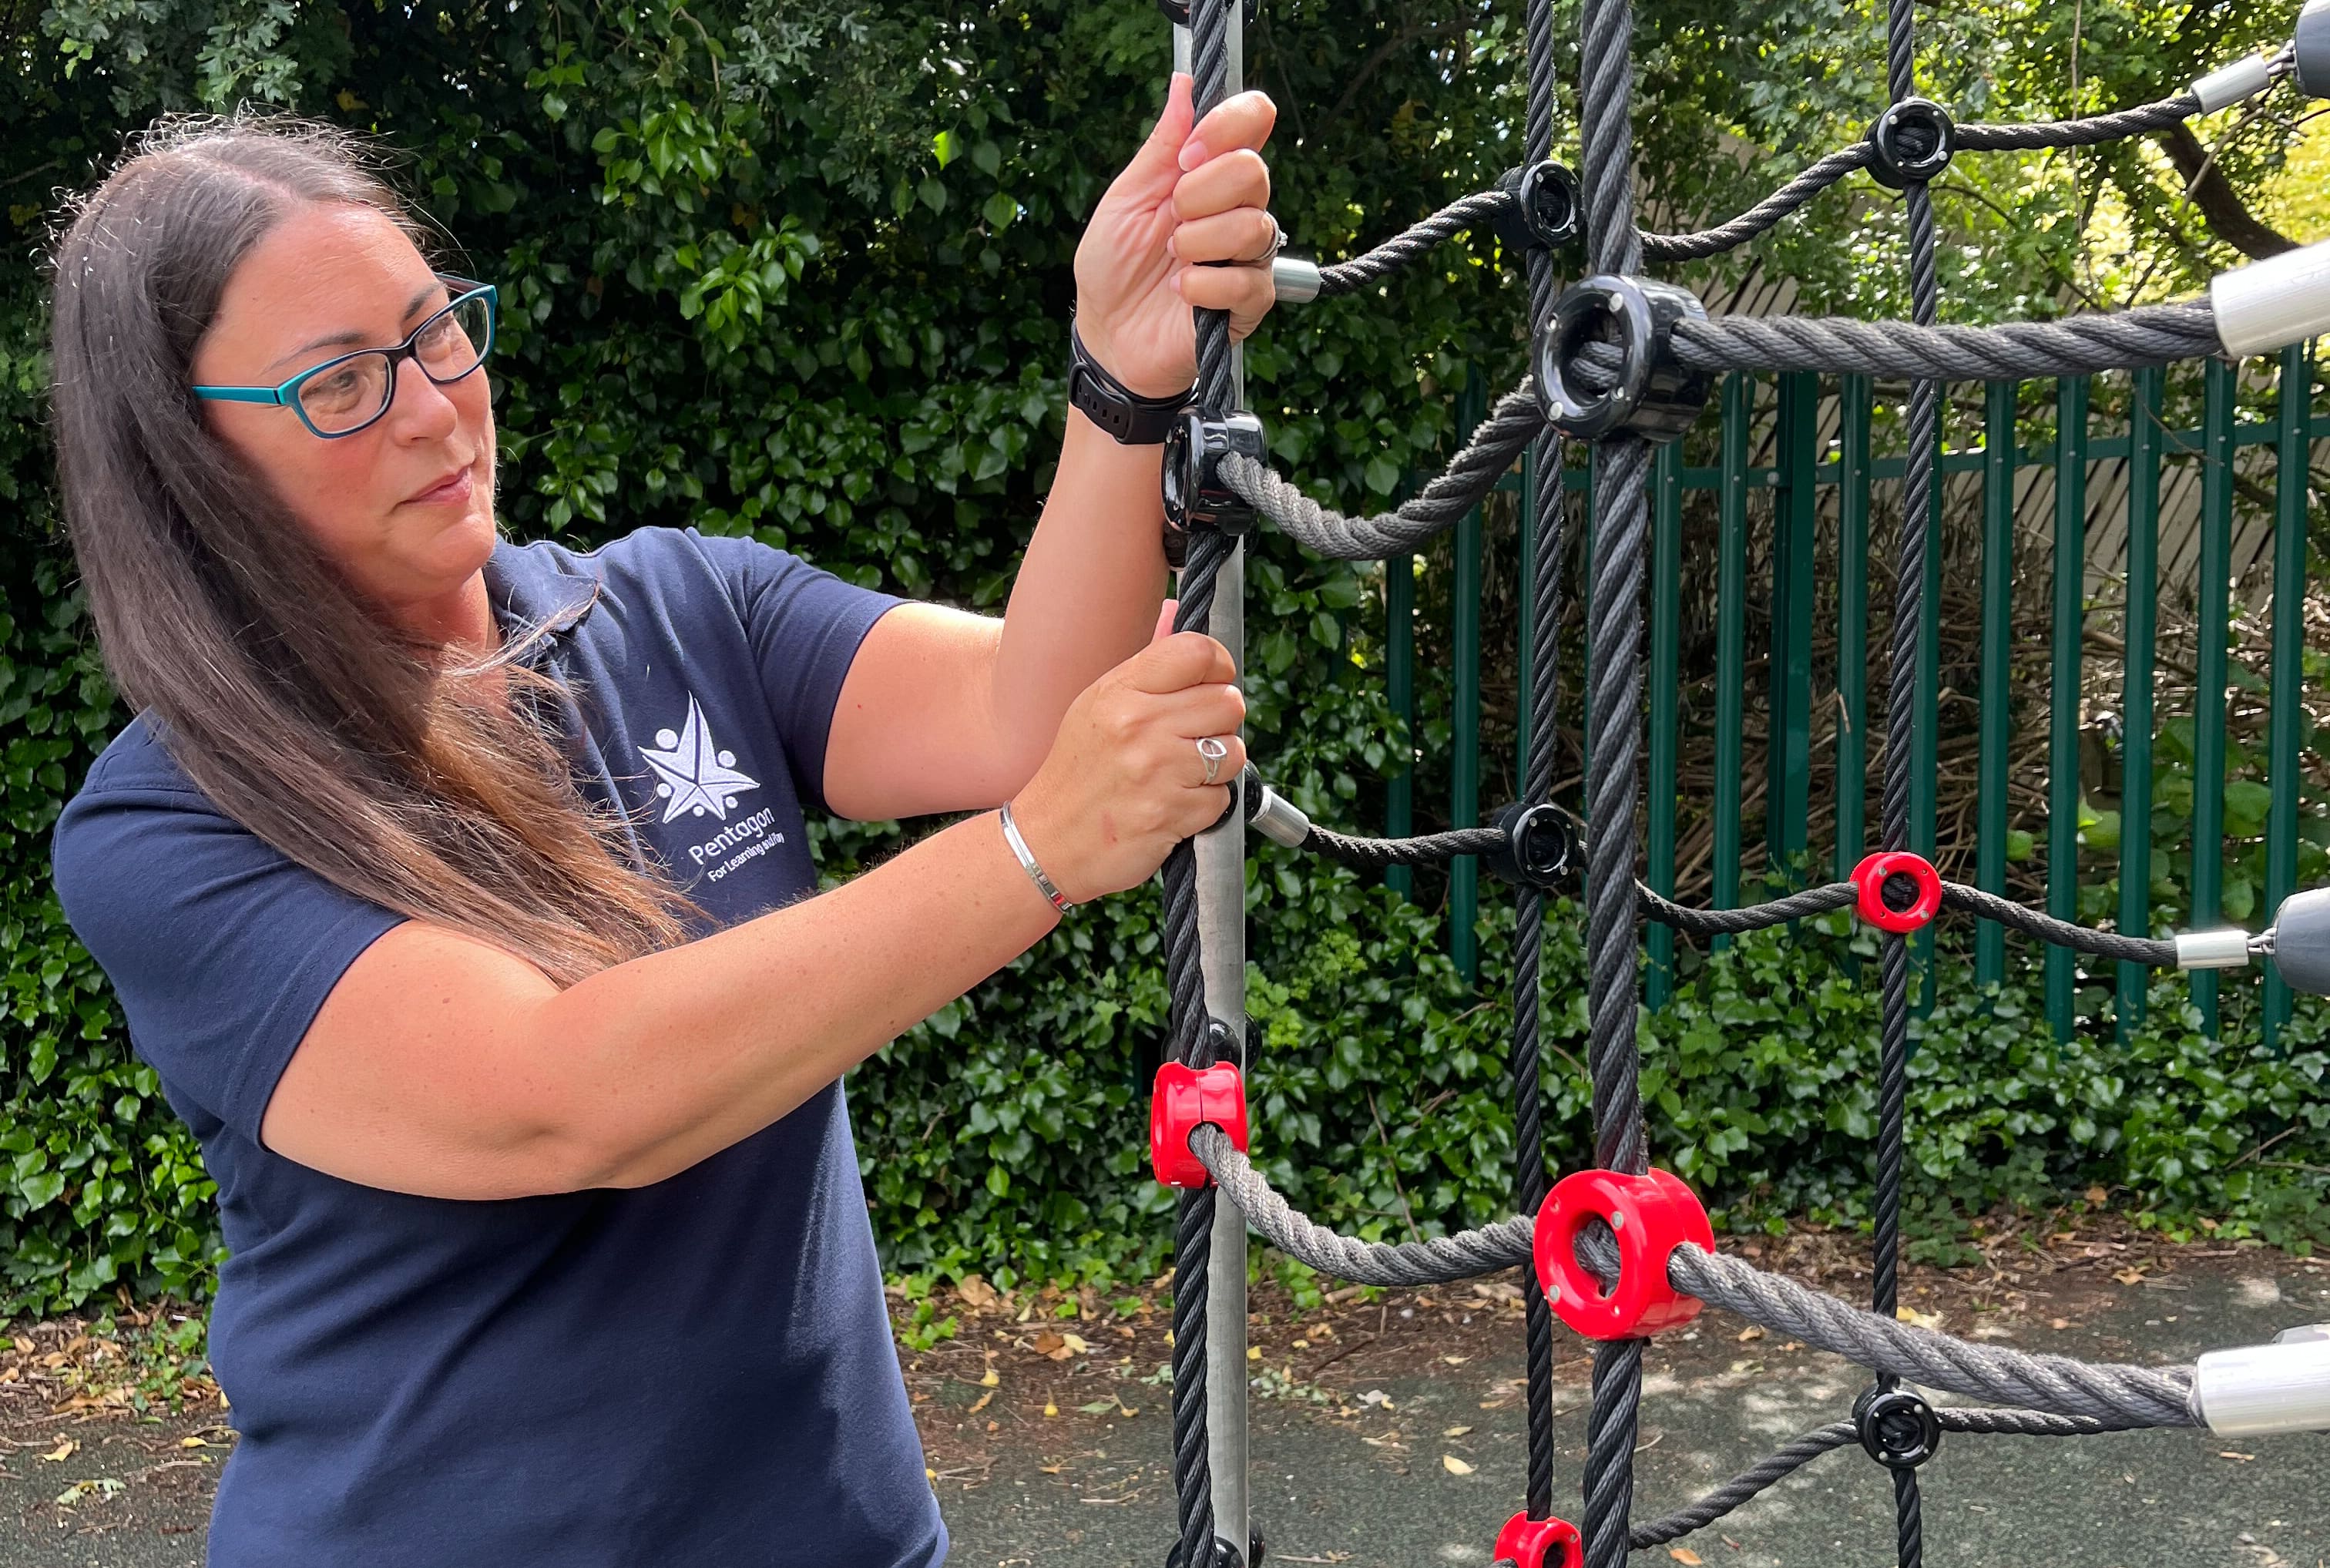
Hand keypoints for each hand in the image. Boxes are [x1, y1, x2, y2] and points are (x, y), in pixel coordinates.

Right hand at [1007, 619, 1245, 905]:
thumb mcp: (1097, 707)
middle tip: (1191, 739)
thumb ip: (1148, 678)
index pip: (1197, 652)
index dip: (1219, 667)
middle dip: (1220, 722)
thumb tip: (1198, 644)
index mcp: (1121, 692)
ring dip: (1217, 767)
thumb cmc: (1079, 772)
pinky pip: (1221, 798)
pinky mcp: (1171, 813)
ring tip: (1179, 774)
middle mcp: (1140, 725)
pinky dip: (1204, 806)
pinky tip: (1171, 804)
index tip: (1213, 683)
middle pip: (1228, 702)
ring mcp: (1157, 770)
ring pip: (1233, 752)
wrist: (1049, 840)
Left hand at [1073, 74, 1279, 398]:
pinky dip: (1201, 285)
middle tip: (1171, 220)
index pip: (1253, 120)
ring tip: (1172, 261)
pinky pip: (1245, 280)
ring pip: (1252, 226)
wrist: (1107, 335)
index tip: (1187, 156)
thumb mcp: (1126, 198)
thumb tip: (1185, 83)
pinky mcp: (1250, 301)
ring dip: (1197, 243)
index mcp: (1209, 173)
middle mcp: (1237, 207)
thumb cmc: (1114, 266)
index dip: (1226, 127)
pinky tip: (1180, 292)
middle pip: (1255, 170)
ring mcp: (1248, 255)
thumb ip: (1161, 146)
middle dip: (1200, 194)